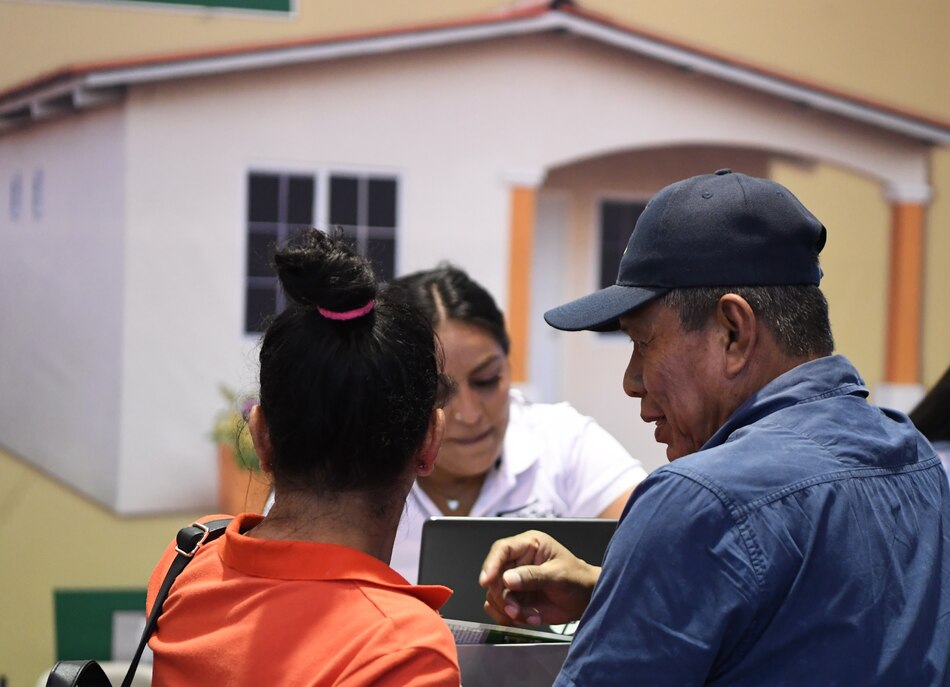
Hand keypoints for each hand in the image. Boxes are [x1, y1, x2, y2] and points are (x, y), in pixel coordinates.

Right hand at [478, 530, 600, 626]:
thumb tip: (507, 579)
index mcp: (528, 545)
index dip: (491, 564)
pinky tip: (529, 619)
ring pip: (494, 595)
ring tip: (530, 617)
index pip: (502, 549)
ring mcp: (513, 581)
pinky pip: (498, 609)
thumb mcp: (558, 575)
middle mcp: (517, 560)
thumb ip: (532, 576)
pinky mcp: (514, 598)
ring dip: (508, 610)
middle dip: (503, 597)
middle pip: (494, 576)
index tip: (486, 581)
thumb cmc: (577, 579)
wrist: (584, 600)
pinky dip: (509, 618)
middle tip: (516, 610)